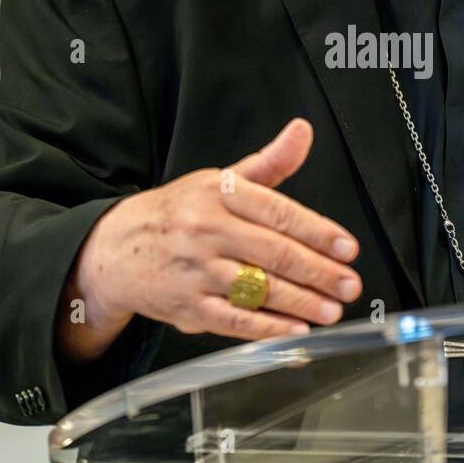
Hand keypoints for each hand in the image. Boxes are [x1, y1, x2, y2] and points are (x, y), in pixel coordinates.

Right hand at [57, 118, 361, 358]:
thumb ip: (269, 162)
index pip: (278, 212)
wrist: (114, 247)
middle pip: (273, 252)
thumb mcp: (220, 179)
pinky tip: (295, 331)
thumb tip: (303, 131)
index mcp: (219, 192)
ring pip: (256, 288)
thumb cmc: (179, 211)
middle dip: (318, 272)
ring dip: (300, 302)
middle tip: (349, 284)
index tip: (347, 248)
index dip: (318, 232)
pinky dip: (267, 328)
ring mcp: (195, 269)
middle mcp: (206, 229)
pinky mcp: (186, 304)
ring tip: (332, 309)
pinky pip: (233, 320)